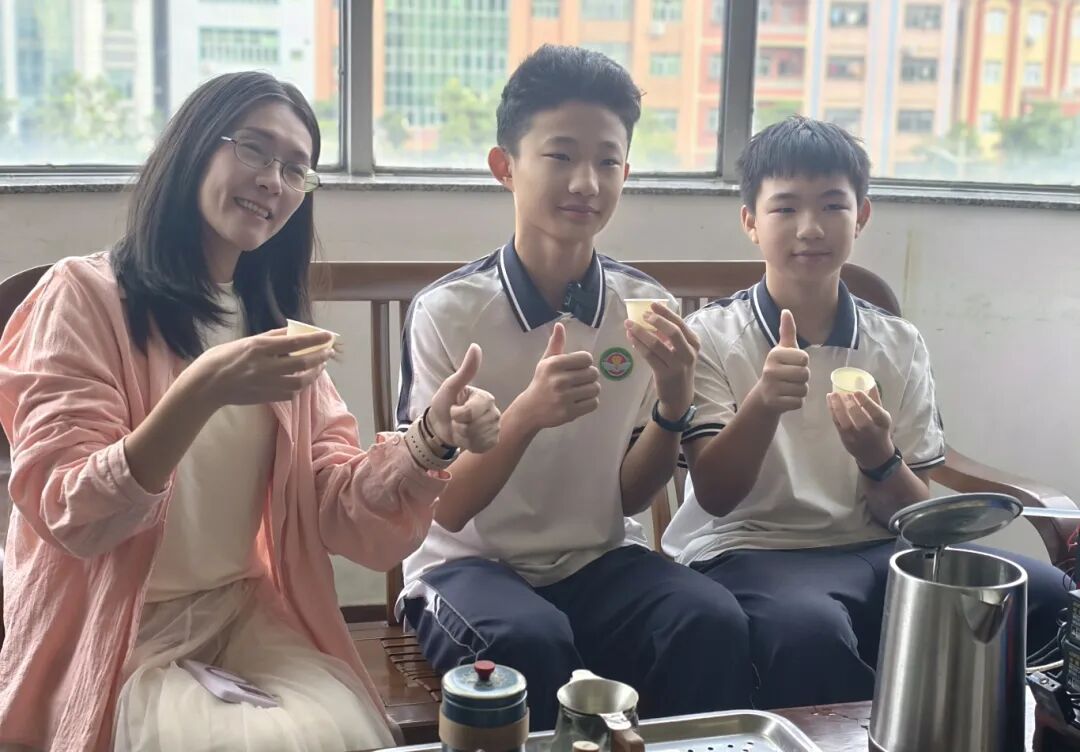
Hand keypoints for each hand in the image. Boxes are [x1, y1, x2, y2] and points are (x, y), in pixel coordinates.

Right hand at [189, 328, 333, 407]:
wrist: (206, 385)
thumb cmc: (222, 358)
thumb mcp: (245, 341)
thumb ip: (270, 338)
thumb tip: (293, 333)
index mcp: (259, 348)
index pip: (295, 342)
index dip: (315, 339)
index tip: (329, 336)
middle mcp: (265, 366)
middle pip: (302, 363)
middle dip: (320, 357)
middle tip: (329, 352)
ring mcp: (266, 384)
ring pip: (300, 381)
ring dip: (314, 374)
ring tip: (320, 366)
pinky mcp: (266, 397)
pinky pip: (290, 393)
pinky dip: (300, 386)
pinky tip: (304, 380)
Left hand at [427, 344, 500, 453]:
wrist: (441, 426)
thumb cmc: (445, 403)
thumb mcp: (451, 386)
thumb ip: (466, 370)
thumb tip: (475, 347)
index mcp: (486, 398)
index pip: (469, 413)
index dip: (457, 415)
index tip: (453, 409)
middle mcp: (495, 412)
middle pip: (474, 428)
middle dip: (459, 427)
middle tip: (456, 421)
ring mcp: (495, 428)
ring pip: (477, 439)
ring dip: (463, 437)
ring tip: (461, 429)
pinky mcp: (493, 441)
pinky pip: (482, 447)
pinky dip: (470, 445)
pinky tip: (468, 438)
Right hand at [515, 322, 600, 429]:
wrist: (530, 410)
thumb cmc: (542, 382)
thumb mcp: (546, 362)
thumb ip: (556, 344)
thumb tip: (560, 325)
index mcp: (554, 364)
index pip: (587, 358)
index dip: (585, 363)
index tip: (577, 368)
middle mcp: (559, 380)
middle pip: (593, 373)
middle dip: (590, 377)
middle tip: (580, 381)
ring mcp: (564, 398)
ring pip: (595, 389)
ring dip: (591, 390)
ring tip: (580, 391)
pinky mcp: (569, 413)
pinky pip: (594, 404)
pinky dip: (590, 403)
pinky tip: (580, 402)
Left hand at [624, 302, 698, 418]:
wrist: (680, 396)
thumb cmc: (678, 369)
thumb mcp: (681, 351)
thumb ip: (671, 336)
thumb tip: (651, 318)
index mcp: (694, 343)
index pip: (680, 323)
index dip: (665, 313)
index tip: (652, 305)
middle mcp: (689, 353)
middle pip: (673, 331)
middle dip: (656, 320)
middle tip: (642, 315)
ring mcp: (678, 365)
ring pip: (657, 344)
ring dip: (641, 332)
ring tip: (629, 325)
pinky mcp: (665, 374)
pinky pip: (649, 356)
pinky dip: (638, 344)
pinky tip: (631, 338)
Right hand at [754, 309, 809, 413]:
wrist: (765, 395)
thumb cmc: (779, 369)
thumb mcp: (783, 350)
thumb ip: (787, 331)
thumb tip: (786, 310)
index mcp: (774, 354)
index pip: (805, 358)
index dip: (802, 362)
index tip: (791, 364)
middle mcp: (770, 370)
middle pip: (805, 374)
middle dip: (803, 378)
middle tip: (791, 378)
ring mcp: (772, 387)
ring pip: (804, 389)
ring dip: (800, 390)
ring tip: (789, 388)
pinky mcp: (775, 403)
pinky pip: (799, 402)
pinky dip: (796, 402)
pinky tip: (786, 398)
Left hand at [827, 387, 894, 468]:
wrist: (874, 454)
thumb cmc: (878, 429)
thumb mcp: (881, 415)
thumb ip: (874, 399)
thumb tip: (868, 381)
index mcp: (882, 422)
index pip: (875, 411)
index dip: (865, 401)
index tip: (856, 391)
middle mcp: (870, 431)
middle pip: (859, 417)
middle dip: (849, 404)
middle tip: (840, 392)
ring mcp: (857, 437)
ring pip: (846, 422)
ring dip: (837, 407)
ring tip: (832, 395)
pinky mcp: (846, 439)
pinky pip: (838, 424)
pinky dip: (833, 412)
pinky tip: (830, 401)